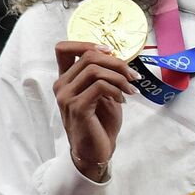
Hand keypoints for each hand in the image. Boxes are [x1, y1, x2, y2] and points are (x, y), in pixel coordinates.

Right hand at [53, 41, 136, 179]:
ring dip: (120, 77)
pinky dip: (117, 89)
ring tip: (131, 90)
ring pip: (95, 70)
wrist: (96, 150)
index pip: (63, 48)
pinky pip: (100, 87)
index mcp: (66, 79)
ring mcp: (66, 96)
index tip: (111, 52)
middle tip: (133, 76)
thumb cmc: (101, 123)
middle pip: (88, 56)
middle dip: (117, 63)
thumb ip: (104, 76)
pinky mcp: (77, 107)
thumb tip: (116, 58)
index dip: (87, 44)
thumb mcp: (105, 94)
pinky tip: (124, 100)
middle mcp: (62, 85)